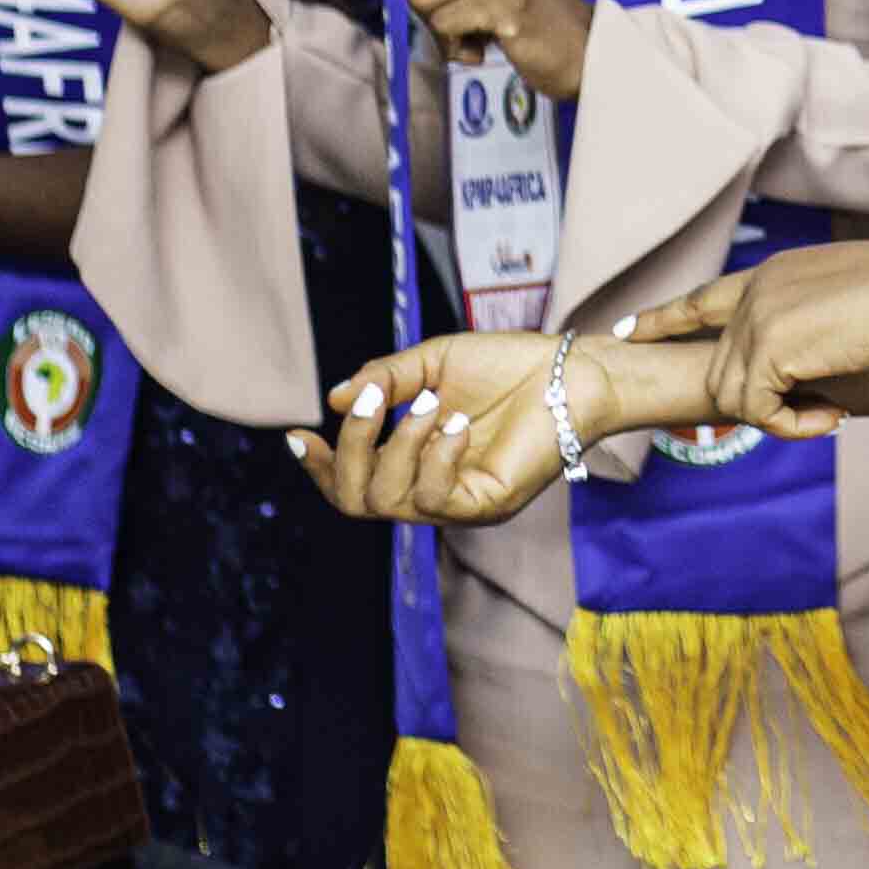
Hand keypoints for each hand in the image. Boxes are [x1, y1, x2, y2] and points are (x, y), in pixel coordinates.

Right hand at [289, 330, 555, 525]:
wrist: (570, 369)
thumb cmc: (507, 366)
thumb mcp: (432, 364)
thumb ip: (384, 381)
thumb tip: (334, 399)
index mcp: (413, 463)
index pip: (351, 485)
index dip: (319, 466)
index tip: (298, 434)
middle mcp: (431, 491)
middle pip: (356, 501)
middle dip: (349, 450)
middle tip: (368, 401)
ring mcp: (459, 503)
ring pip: (389, 502)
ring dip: (396, 445)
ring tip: (428, 402)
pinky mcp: (489, 504)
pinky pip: (436, 499)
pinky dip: (434, 456)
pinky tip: (454, 421)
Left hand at [607, 231, 868, 433]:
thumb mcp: (844, 299)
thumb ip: (811, 324)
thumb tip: (806, 367)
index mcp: (771, 274)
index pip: (703, 299)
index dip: (664, 317)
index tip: (627, 329)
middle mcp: (754, 293)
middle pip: (721, 367)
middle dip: (757, 402)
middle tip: (817, 414)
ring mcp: (756, 320)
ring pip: (735, 396)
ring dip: (781, 418)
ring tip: (832, 414)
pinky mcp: (768, 351)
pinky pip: (759, 411)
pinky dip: (793, 426)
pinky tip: (832, 418)